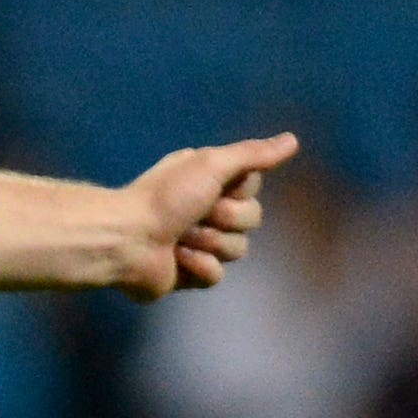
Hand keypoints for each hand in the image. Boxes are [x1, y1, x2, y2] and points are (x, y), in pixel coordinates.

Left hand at [119, 132, 299, 299]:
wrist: (126, 238)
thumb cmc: (164, 197)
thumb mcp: (210, 165)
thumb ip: (252, 155)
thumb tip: (292, 140)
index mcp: (207, 180)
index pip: (253, 187)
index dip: (240, 190)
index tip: (217, 186)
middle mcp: (204, 208)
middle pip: (253, 219)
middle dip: (226, 218)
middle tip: (195, 215)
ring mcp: (197, 243)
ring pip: (238, 249)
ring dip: (210, 242)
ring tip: (180, 238)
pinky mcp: (188, 273)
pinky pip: (217, 276)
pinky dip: (199, 267)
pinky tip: (177, 259)